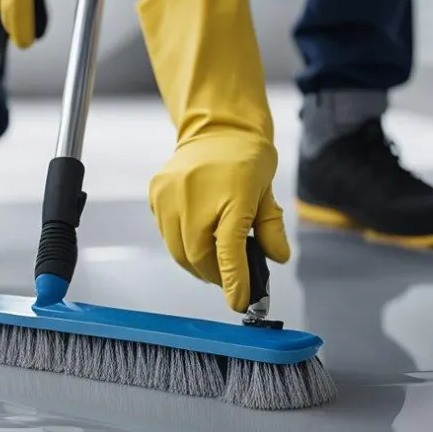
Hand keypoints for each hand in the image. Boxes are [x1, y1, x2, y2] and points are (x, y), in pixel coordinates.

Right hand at [149, 131, 289, 311]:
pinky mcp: (156, 194)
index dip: (234, 281)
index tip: (238, 303)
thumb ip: (271, 228)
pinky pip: (166, 234)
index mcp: (233, 194)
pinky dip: (181, 245)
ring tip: (212, 261)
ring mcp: (171, 194)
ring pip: (177, 250)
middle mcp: (196, 194)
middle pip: (198, 256)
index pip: (230, 250)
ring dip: (196, 263)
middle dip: (214, 275)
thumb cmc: (246, 160)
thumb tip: (277, 258)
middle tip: (227, 281)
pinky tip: (196, 236)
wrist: (216, 128)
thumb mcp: (268, 193)